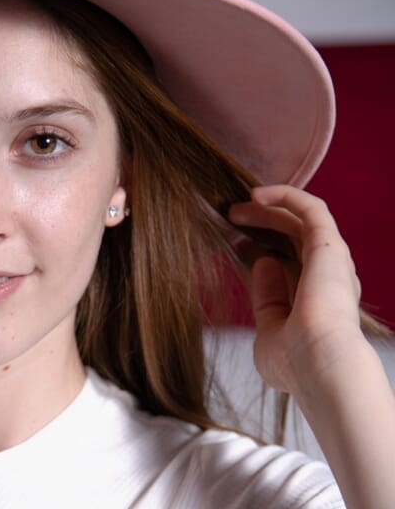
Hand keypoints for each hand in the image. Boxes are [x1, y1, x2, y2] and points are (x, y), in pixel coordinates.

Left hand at [229, 185, 366, 399]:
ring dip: (268, 209)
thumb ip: (266, 299)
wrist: (319, 366)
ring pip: (301, 219)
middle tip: (230, 217)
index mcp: (318, 301)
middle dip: (261, 224)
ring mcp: (331, 261)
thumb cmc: (293, 362)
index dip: (261, 249)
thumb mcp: (268, 330)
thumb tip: (262, 261)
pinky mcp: (329, 246)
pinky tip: (256, 194)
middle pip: (295, 237)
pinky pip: (311, 208)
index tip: (233, 246)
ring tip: (235, 208)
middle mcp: (329, 278)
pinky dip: (285, 195)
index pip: (290, 263)